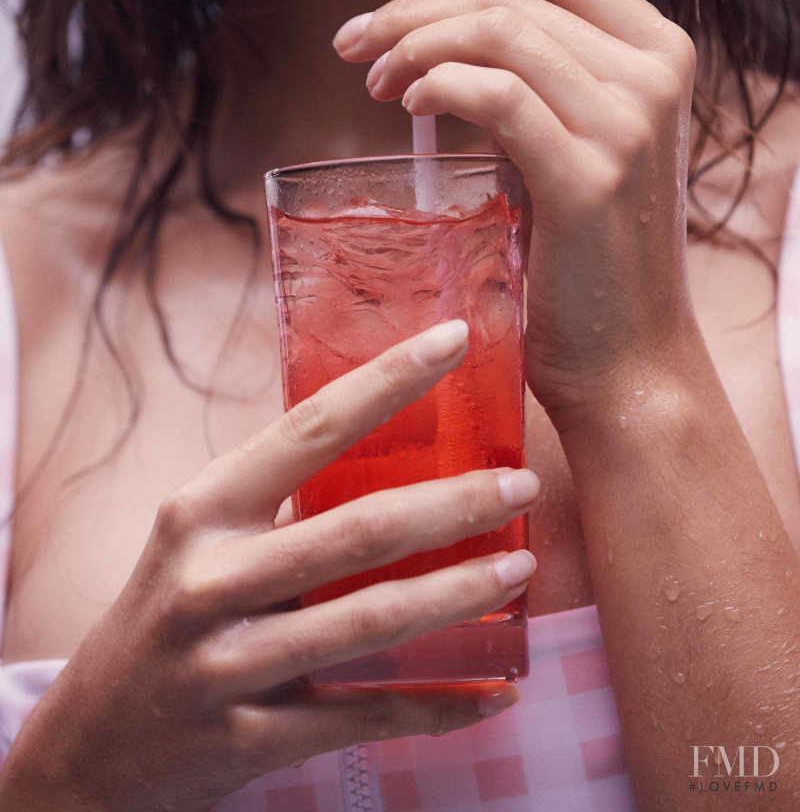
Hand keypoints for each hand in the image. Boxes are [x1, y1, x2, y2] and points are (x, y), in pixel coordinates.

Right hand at [0, 321, 538, 811]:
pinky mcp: (253, 738)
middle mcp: (211, 580)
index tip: (454, 340)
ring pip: (370, 624)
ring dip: (459, 594)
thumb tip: (385, 432)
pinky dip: (440, 705)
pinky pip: (367, 716)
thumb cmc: (168, 608)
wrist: (93, 740)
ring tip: (522, 568)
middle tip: (523, 482)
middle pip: (357, 531)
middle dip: (454, 503)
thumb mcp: (200, 535)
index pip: (309, 429)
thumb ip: (274, 494)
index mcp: (203, 510)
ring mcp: (230, 665)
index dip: (388, 380)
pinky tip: (498, 689)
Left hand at [333, 0, 699, 432]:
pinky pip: (497, 95)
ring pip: (499, 32)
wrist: (625, 355)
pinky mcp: (592, 176)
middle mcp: (655, 73)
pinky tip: (410, 104)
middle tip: (352, 39)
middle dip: (413, 3)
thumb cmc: (580, 246)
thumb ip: (512, 56)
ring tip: (373, 81)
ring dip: (415, 44)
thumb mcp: (554, 129)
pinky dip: (439, 86)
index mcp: (655, 49)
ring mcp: (630, 122)